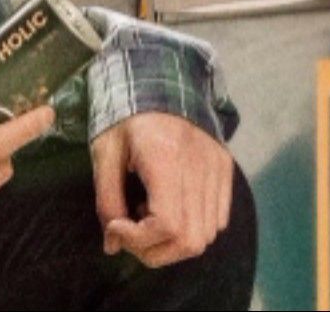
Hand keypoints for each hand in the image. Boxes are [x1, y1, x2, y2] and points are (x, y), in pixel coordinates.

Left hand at [91, 111, 233, 268]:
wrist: (161, 78)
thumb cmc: (125, 114)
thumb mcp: (105, 152)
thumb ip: (107, 200)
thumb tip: (112, 245)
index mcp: (166, 157)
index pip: (168, 224)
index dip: (139, 239)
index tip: (116, 226)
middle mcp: (199, 165)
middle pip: (191, 240)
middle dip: (155, 250)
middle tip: (130, 232)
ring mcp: (218, 168)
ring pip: (206, 236)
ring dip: (173, 241)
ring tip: (150, 213)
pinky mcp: (225, 169)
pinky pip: (217, 220)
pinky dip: (192, 227)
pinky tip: (170, 206)